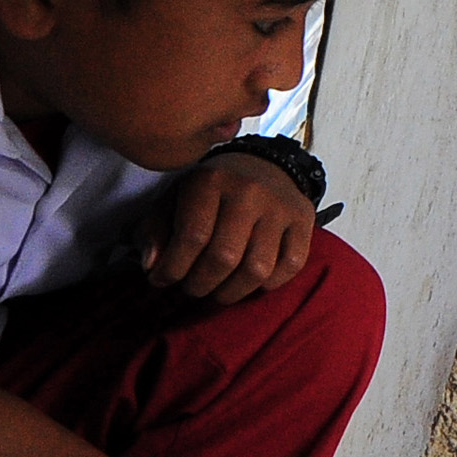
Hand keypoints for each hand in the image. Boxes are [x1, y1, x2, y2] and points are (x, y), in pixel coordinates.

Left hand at [141, 153, 317, 302]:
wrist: (263, 165)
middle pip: (224, 257)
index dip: (173, 268)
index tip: (162, 280)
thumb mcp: (175, 199)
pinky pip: (290, 267)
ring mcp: (280, 206)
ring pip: (257, 269)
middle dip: (200, 284)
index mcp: (211, 180)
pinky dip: (268, 284)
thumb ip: (156, 231)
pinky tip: (249, 280)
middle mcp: (249, 190)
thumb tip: (153, 266)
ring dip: (231, 291)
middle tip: (192, 288)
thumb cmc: (213, 191)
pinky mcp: (304, 219)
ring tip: (217, 290)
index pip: (192, 236)